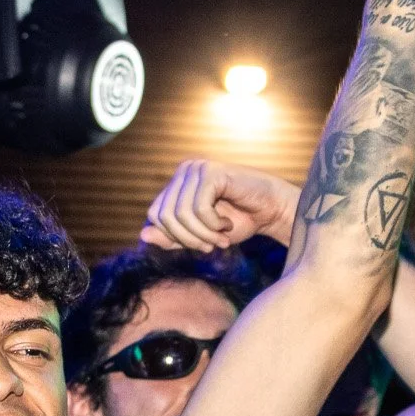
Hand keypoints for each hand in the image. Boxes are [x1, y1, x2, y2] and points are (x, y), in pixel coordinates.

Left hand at [139, 160, 300, 250]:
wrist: (271, 211)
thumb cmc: (238, 221)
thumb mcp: (200, 236)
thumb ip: (172, 237)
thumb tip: (143, 236)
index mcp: (177, 184)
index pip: (155, 215)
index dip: (174, 236)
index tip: (201, 246)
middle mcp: (184, 171)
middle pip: (164, 215)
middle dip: (189, 238)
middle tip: (212, 245)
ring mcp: (197, 169)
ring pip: (181, 214)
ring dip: (204, 234)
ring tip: (222, 237)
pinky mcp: (212, 172)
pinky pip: (199, 208)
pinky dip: (213, 225)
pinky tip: (227, 224)